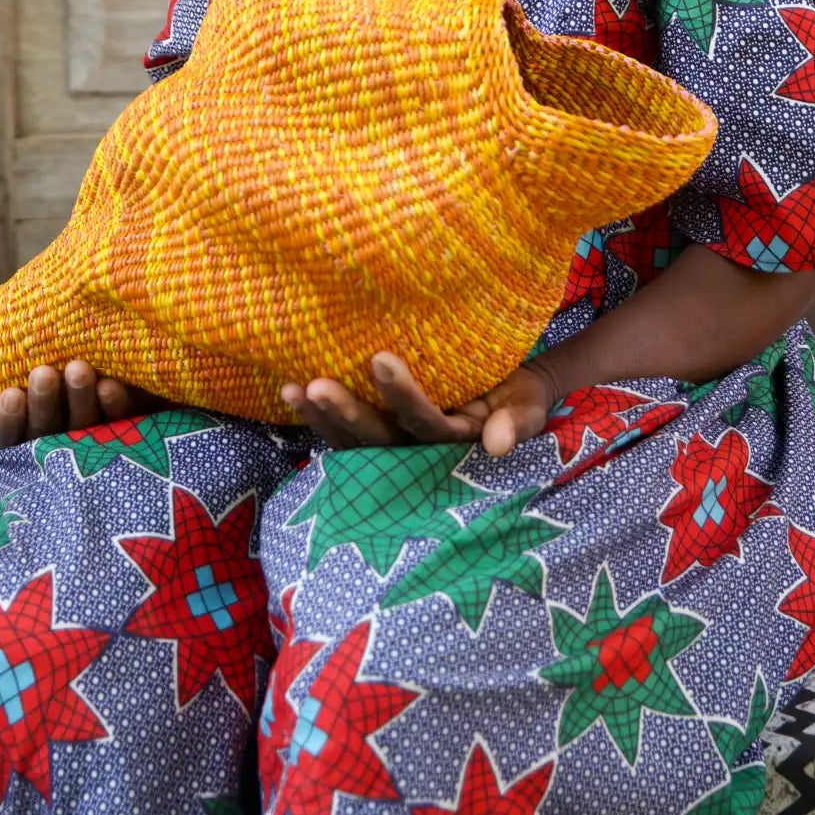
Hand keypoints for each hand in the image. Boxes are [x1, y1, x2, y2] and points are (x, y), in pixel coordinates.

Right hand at [0, 359, 169, 445]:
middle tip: (43, 373)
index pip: (11, 437)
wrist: (140, 348)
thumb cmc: (67, 360)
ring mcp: (100, 442)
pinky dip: (117, 406)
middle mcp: (63, 440)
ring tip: (78, 367)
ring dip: (79, 399)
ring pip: (85, 429)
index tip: (8, 394)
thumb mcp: (27, 369)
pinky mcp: (137, 434)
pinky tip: (113, 383)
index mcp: (31, 429)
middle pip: (49, 432)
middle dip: (44, 403)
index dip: (8, 419)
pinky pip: (124, 426)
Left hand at [281, 353, 557, 455]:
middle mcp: (419, 456)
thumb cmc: (517, 397)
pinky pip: (342, 436)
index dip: (403, 397)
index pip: (425, 425)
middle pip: (379, 441)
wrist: (509, 398)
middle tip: (318, 384)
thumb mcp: (526, 407)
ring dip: (323, 419)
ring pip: (354, 444)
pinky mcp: (378, 440)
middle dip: (349, 413)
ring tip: (296, 390)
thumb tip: (498, 443)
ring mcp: (395, 451)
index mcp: (455, 448)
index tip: (381, 359)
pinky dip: (316, 418)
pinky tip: (289, 392)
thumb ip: (516, 422)